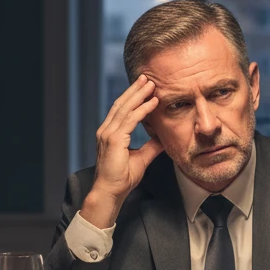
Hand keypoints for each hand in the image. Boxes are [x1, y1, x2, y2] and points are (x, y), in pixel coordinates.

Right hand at [82, 75, 163, 227]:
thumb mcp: (141, 158)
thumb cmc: (122, 178)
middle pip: (122, 104)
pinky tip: (152, 102)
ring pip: (125, 108)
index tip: (145, 88)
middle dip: (135, 90)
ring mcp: (108, 134)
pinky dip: (142, 109)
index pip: (122, 110)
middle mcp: (106, 130)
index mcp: (110, 133)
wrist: (111, 192)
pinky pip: (130, 120)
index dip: (133, 97)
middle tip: (147, 77)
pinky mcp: (113, 140)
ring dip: (139, 95)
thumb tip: (163, 138)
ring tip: (151, 84)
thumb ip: (151, 146)